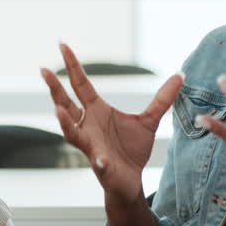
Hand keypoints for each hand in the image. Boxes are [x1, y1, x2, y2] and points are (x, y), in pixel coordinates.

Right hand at [41, 43, 182, 200]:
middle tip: (44, 70)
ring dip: (66, 123)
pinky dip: (99, 161)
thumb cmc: (133, 149)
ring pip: (72, 133)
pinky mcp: (102, 166)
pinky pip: (99, 163)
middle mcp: (87, 125)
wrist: (132, 180)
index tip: (62, 45)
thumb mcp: (150, 121)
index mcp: (96, 111)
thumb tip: (180, 75)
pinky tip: (100, 160)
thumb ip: (162, 99)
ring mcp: (91, 146)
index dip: (72, 65)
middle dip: (55, 88)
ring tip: (59, 111)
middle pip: (66, 103)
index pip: (80, 84)